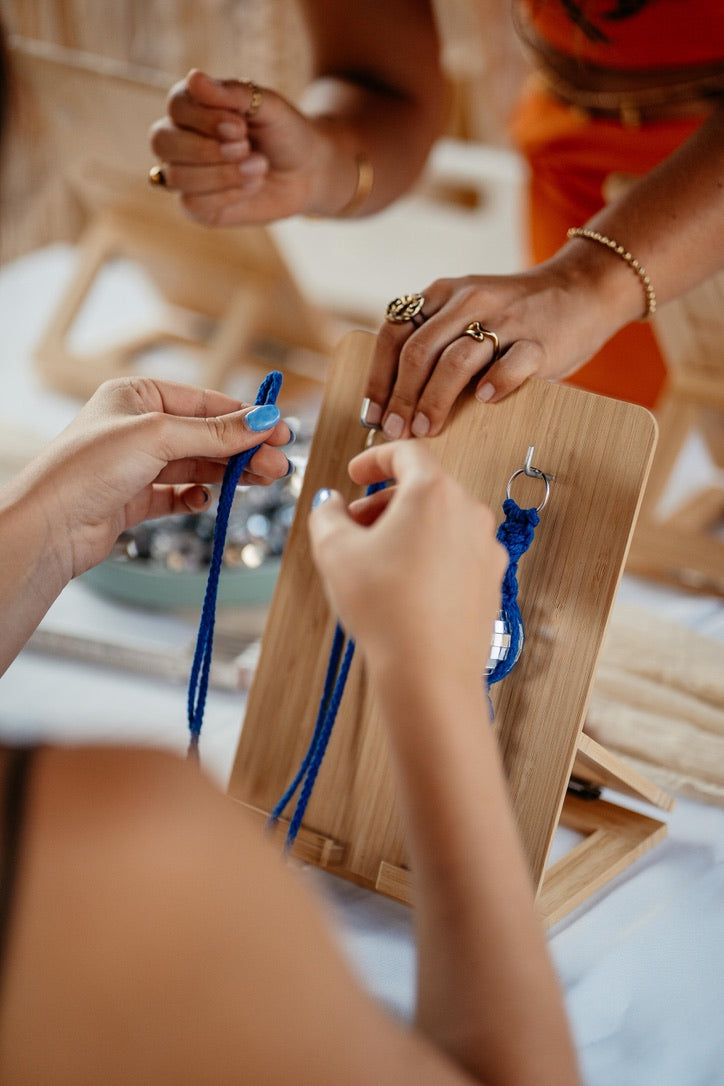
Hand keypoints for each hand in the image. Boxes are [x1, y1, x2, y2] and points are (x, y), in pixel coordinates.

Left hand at [14, 376, 291, 579]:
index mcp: (136, 396)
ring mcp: (136, 465)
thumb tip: (263, 420)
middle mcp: (136, 428)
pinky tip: (208, 499)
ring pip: (196, 466)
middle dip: (242, 449)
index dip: (244, 416)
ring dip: (229, 474)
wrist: (50, 527)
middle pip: (205, 436)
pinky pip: (177, 494)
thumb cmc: (87, 468)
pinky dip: (196, 496)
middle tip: (278, 464)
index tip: (279, 430)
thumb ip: (215, 432)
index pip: (203, 402)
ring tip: (263, 481)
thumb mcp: (158, 437)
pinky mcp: (134, 499)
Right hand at [149, 69, 329, 225]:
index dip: (206, 119)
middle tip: (246, 148)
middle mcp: (179, 139)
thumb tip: (193, 78)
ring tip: (258, 166)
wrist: (306, 172)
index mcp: (192, 107)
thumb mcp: (267, 105)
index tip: (241, 126)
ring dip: (223, 173)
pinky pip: (192, 204)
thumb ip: (233, 92)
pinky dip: (227, 195)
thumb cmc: (283, 133)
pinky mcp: (197, 207)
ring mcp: (184, 174)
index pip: (175, 106)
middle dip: (207, 149)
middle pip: (161, 142)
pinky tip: (251, 186)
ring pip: (177, 176)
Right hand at [308, 441, 506, 678]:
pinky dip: (428, 556)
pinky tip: (403, 588)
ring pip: (441, 522)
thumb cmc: (385, 609)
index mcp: (435, 492)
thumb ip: (327, 514)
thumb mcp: (334, 551)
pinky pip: (456, 553)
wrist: (430, 673)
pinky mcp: (492, 581)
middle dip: (384, 503)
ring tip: (375, 562)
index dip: (374, 458)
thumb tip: (331, 505)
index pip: (407, 452)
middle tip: (353, 528)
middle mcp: (470, 512)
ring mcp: (487, 548)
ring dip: (406, 530)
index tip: (355, 473)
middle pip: (424, 489)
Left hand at [365, 247, 633, 438]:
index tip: (372, 415)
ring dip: (435, 401)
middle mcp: (469, 301)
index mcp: (443, 293)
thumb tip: (394, 403)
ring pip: (456, 361)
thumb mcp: (465, 310)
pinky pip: (511, 364)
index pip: (394, 333)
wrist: (581, 289)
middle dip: (401, 398)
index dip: (378, 377)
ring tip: (426, 431)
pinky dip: (494, 384)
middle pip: (419, 352)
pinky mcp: (539, 341)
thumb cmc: (514, 315)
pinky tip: (484, 403)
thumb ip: (434, 341)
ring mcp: (505, 320)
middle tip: (397, 432)